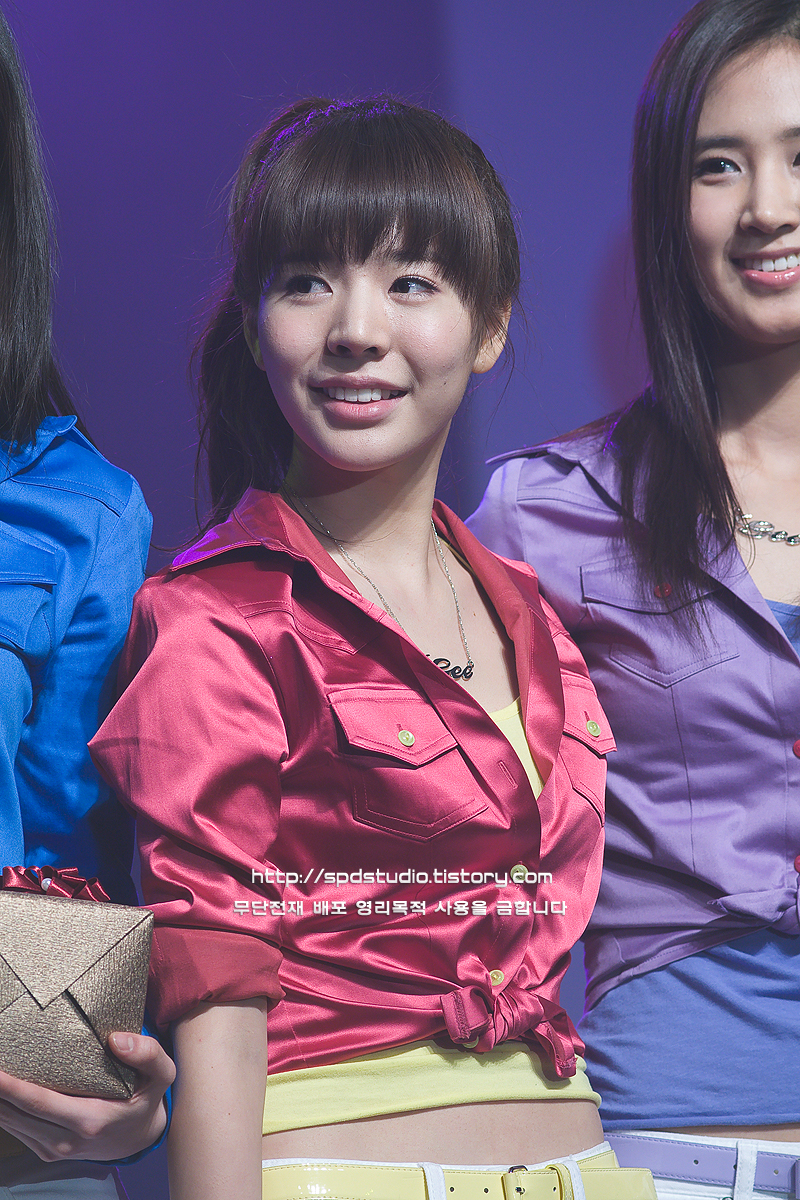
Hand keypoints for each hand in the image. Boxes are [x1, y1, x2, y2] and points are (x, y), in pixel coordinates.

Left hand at [0, 1032, 174, 1160]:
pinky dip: (4, 1108)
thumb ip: (147, 1054)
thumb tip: (116, 1040)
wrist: (141, 1137)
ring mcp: (53, 1149)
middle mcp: (67, 1140)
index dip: (10, 1087)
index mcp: (91, 1121)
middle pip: (16, 1114)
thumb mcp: (161, 1074)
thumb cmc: (146, 1099)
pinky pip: (16, 1129)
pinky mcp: (46, 1150)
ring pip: (11, 1124)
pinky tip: (1, 1088)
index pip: (39, 1102)